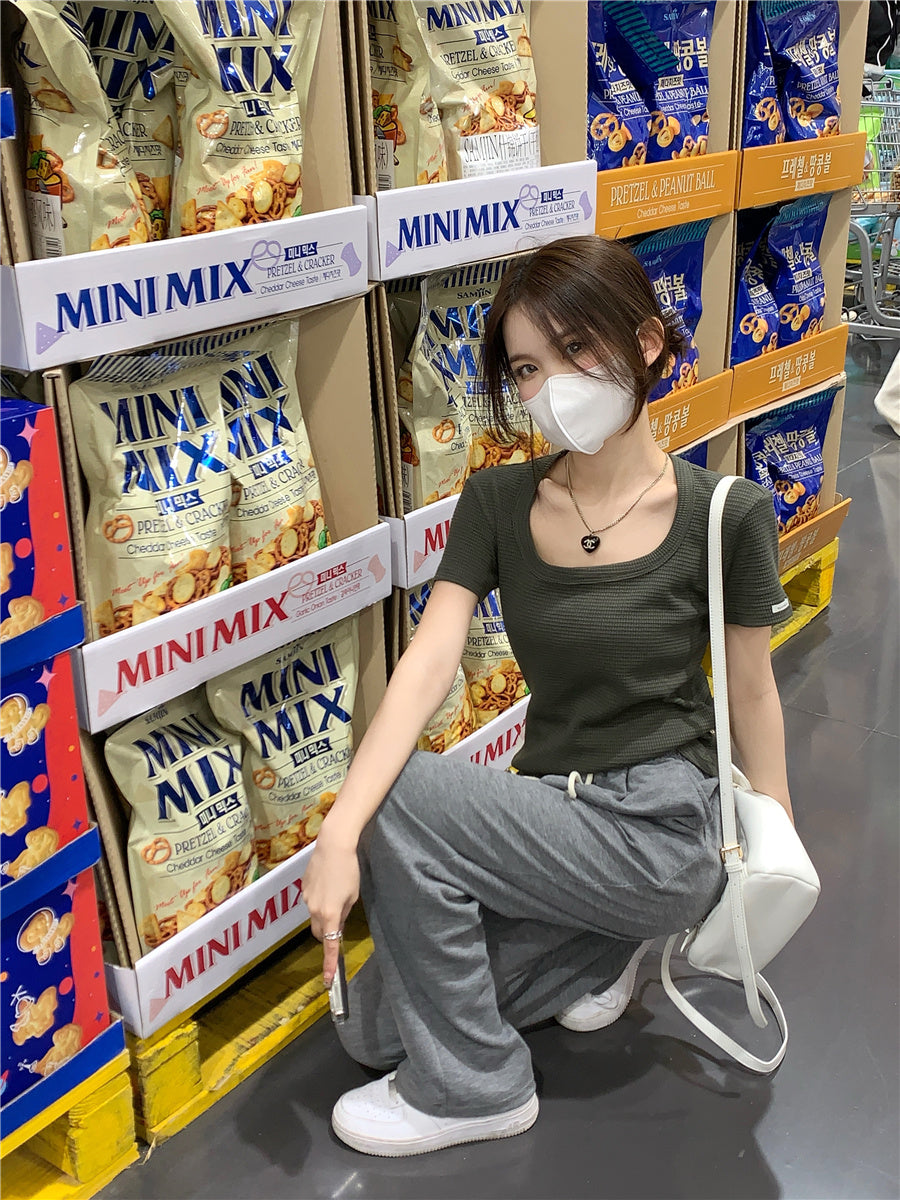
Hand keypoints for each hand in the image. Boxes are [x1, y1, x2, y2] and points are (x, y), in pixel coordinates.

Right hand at [303, 821, 359, 986]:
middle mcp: (315, 910)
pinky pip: (311, 901)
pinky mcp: (303, 887)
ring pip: (315, 915)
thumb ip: (344, 913)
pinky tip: (328, 881)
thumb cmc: (349, 870)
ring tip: (337, 890)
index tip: (328, 980)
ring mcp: (306, 899)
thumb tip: (338, 923)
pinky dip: (319, 898)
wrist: (333, 845)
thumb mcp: (353, 895)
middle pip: (319, 932)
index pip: (330, 945)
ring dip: (324, 912)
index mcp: (331, 914)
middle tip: (341, 917)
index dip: (330, 964)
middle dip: (328, 932)